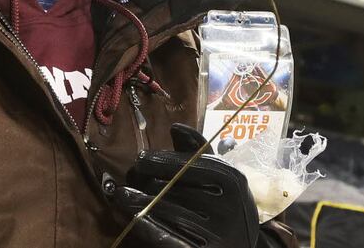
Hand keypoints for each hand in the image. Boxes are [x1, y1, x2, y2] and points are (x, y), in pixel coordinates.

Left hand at [111, 123, 259, 247]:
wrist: (242, 244)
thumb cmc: (226, 202)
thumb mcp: (220, 175)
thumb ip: (197, 151)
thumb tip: (175, 128)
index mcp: (230, 179)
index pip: (188, 165)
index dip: (160, 161)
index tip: (141, 159)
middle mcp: (226, 205)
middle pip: (174, 187)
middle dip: (146, 180)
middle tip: (131, 178)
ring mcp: (216, 233)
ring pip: (166, 211)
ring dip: (138, 202)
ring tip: (121, 195)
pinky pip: (167, 238)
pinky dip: (147, 226)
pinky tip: (133, 217)